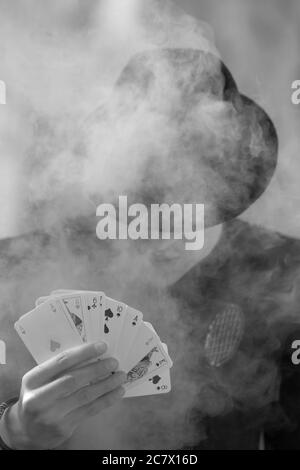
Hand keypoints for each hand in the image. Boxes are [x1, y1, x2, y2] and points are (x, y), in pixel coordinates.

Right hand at [2, 342, 125, 448]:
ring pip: (85, 396)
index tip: (102, 346)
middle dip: (97, 369)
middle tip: (114, 361)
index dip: (84, 353)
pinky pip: (90, 410)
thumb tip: (92, 354)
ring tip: (120, 376)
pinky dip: (106, 400)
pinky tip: (117, 392)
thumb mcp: (40, 380)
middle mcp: (39, 398)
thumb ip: (59, 368)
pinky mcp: (63, 428)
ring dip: (107, 384)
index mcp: (32, 380)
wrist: (26, 431)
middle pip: (74, 379)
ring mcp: (51, 415)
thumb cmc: (38, 396)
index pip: (61, 362)